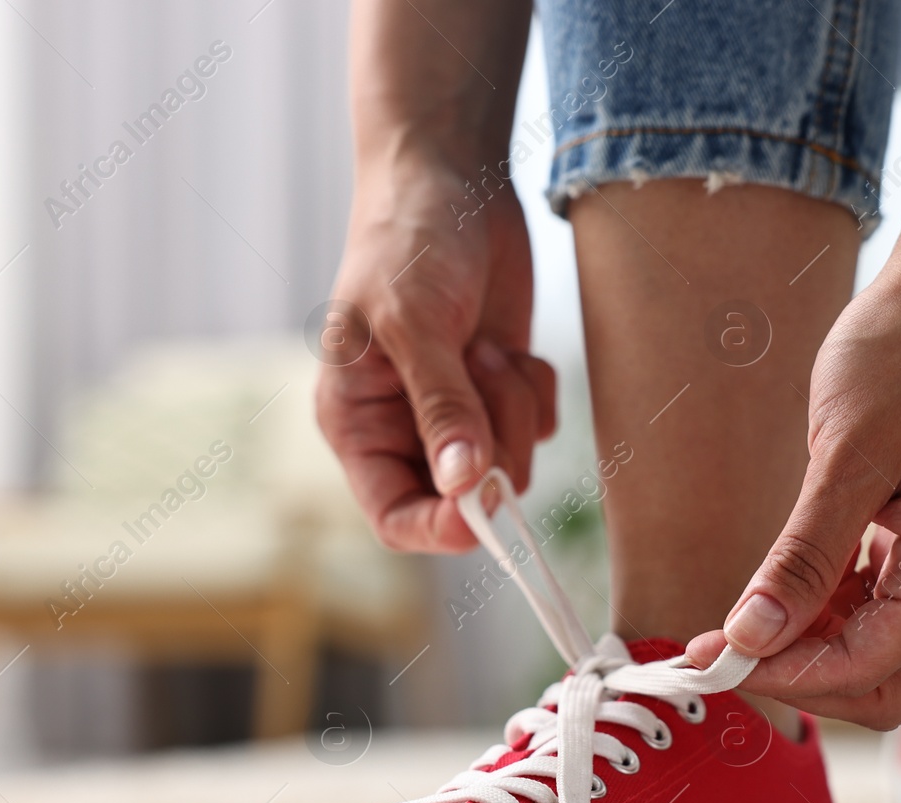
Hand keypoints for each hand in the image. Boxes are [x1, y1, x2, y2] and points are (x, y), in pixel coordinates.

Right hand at [316, 158, 555, 551]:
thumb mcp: (415, 324)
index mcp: (359, 425)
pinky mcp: (502, 388)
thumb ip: (442, 407)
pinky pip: (541, 427)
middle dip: (493, 445)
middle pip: (466, 497)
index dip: (439, 528)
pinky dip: (538, 391)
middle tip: (488, 375)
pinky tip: (511, 344)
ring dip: (516, 410)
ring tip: (488, 346)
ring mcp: (460, 411)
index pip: (395, 516)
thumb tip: (465, 484)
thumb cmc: (406, 241)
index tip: (483, 506)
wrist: (451, 175)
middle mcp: (406, 429)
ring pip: (513, 463)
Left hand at [688, 265, 900, 729]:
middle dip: (797, 678)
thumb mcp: (847, 453)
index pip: (870, 667)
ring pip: (878, 654)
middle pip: (882, 683)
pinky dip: (824, 616)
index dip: (786, 674)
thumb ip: (805, 555)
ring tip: (731, 624)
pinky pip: (879, 611)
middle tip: (716, 653)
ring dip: (805, 650)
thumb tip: (755, 635)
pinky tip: (775, 591)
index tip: (712, 658)